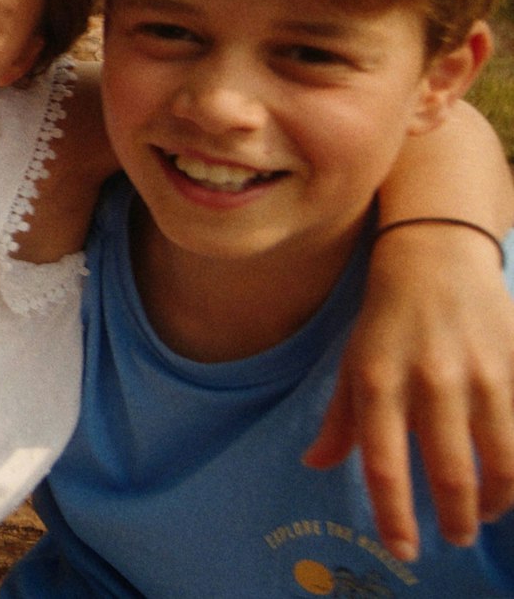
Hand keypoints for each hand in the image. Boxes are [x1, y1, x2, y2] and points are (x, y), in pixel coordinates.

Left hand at [306, 224, 513, 560]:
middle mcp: (429, 381)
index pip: (382, 464)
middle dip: (456, 518)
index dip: (394, 515)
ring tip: (485, 512)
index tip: (403, 550)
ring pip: (502, 460)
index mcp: (378, 382)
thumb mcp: (352, 365)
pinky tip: (508, 478)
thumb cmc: (386, 321)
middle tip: (455, 536)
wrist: (435, 259)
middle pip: (450, 471)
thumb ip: (339, 421)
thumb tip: (314, 464)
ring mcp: (480, 374)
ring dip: (497, 499)